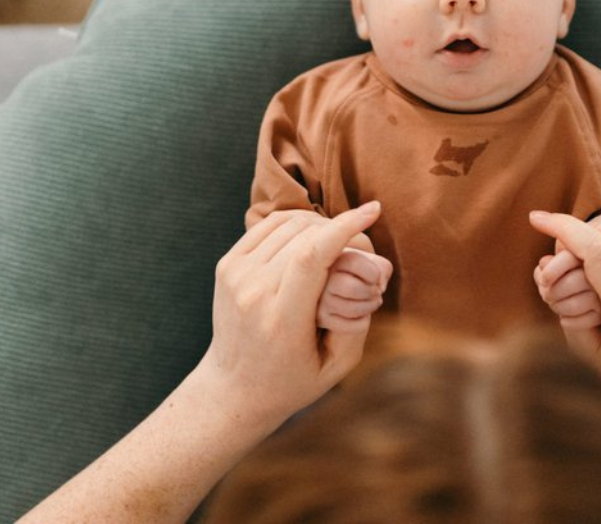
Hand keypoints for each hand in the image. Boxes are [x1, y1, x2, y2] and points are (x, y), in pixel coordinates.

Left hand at [200, 203, 384, 429]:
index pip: (312, 257)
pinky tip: (313, 235)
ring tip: (338, 243)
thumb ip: (358, 322)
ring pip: (289, 225)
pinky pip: (270, 224)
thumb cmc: (292, 381)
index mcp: (281, 320)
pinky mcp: (228, 265)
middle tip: (361, 245)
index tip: (373, 211)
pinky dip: (297, 222)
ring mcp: (236, 276)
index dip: (345, 227)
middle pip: (305, 236)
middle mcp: (254, 293)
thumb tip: (371, 276)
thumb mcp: (335, 367)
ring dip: (321, 225)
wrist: (233, 389)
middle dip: (341, 228)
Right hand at [318, 247, 392, 332]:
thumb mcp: (371, 261)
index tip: (375, 276)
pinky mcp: (321, 319)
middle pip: (354, 288)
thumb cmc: (359, 270)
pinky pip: (349, 326)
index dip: (373, 272)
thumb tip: (380, 288)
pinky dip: (363, 322)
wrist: (335, 284)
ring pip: (352, 310)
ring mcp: (320, 300)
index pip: (355, 263)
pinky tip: (363, 313)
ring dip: (371, 306)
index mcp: (333, 259)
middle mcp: (322, 279)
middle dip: (372, 292)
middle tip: (375, 291)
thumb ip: (382, 268)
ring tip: (373, 301)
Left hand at [534, 248, 600, 329]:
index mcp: (587, 255)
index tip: (543, 280)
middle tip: (546, 296)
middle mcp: (600, 272)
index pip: (569, 258)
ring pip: (574, 304)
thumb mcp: (555, 270)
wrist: (585, 305)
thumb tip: (543, 264)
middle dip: (552, 292)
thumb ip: (548, 264)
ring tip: (555, 305)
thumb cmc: (565, 281)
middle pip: (571, 282)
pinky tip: (565, 318)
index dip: (551, 270)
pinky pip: (580, 321)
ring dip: (557, 308)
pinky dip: (567, 322)